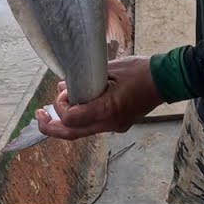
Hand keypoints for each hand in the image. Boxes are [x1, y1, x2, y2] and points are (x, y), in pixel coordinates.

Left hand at [36, 55, 163, 139]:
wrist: (165, 80)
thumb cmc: (139, 71)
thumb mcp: (109, 69)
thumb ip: (85, 80)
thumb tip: (65, 86)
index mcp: (108, 110)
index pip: (72, 119)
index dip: (60, 107)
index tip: (63, 92)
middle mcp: (110, 124)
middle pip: (72, 134)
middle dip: (51, 127)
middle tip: (38, 116)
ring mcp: (114, 127)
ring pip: (81, 132)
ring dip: (65, 121)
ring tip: (53, 107)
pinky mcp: (117, 124)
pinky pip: (92, 125)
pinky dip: (79, 117)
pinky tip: (75, 103)